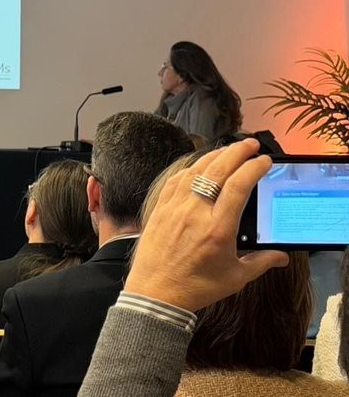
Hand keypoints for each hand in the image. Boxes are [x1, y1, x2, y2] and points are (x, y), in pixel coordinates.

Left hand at [123, 139, 288, 311]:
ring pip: (195, 171)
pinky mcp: (160, 210)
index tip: (265, 161)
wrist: (155, 294)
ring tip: (229, 150)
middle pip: (217, 171)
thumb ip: (261, 262)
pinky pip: (176, 181)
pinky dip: (190, 169)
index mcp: (217, 228)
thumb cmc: (195, 287)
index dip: (254, 168)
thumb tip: (282, 256)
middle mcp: (195, 213)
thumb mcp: (235, 277)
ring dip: (214, 156)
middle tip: (251, 144)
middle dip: (237, 152)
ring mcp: (174, 208)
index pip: (239, 186)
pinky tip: (199, 166)